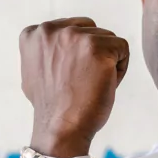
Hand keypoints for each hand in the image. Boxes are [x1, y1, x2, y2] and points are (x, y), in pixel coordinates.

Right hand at [20, 17, 129, 157]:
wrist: (60, 128)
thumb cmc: (52, 106)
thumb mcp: (35, 68)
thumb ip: (45, 50)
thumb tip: (57, 44)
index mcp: (34, 33)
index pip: (71, 28)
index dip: (76, 54)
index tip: (69, 75)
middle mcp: (51, 30)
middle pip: (91, 30)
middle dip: (92, 53)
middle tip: (82, 80)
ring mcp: (74, 37)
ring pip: (108, 39)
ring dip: (106, 61)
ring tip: (91, 84)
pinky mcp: (98, 48)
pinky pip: (123, 48)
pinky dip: (120, 68)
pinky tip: (105, 84)